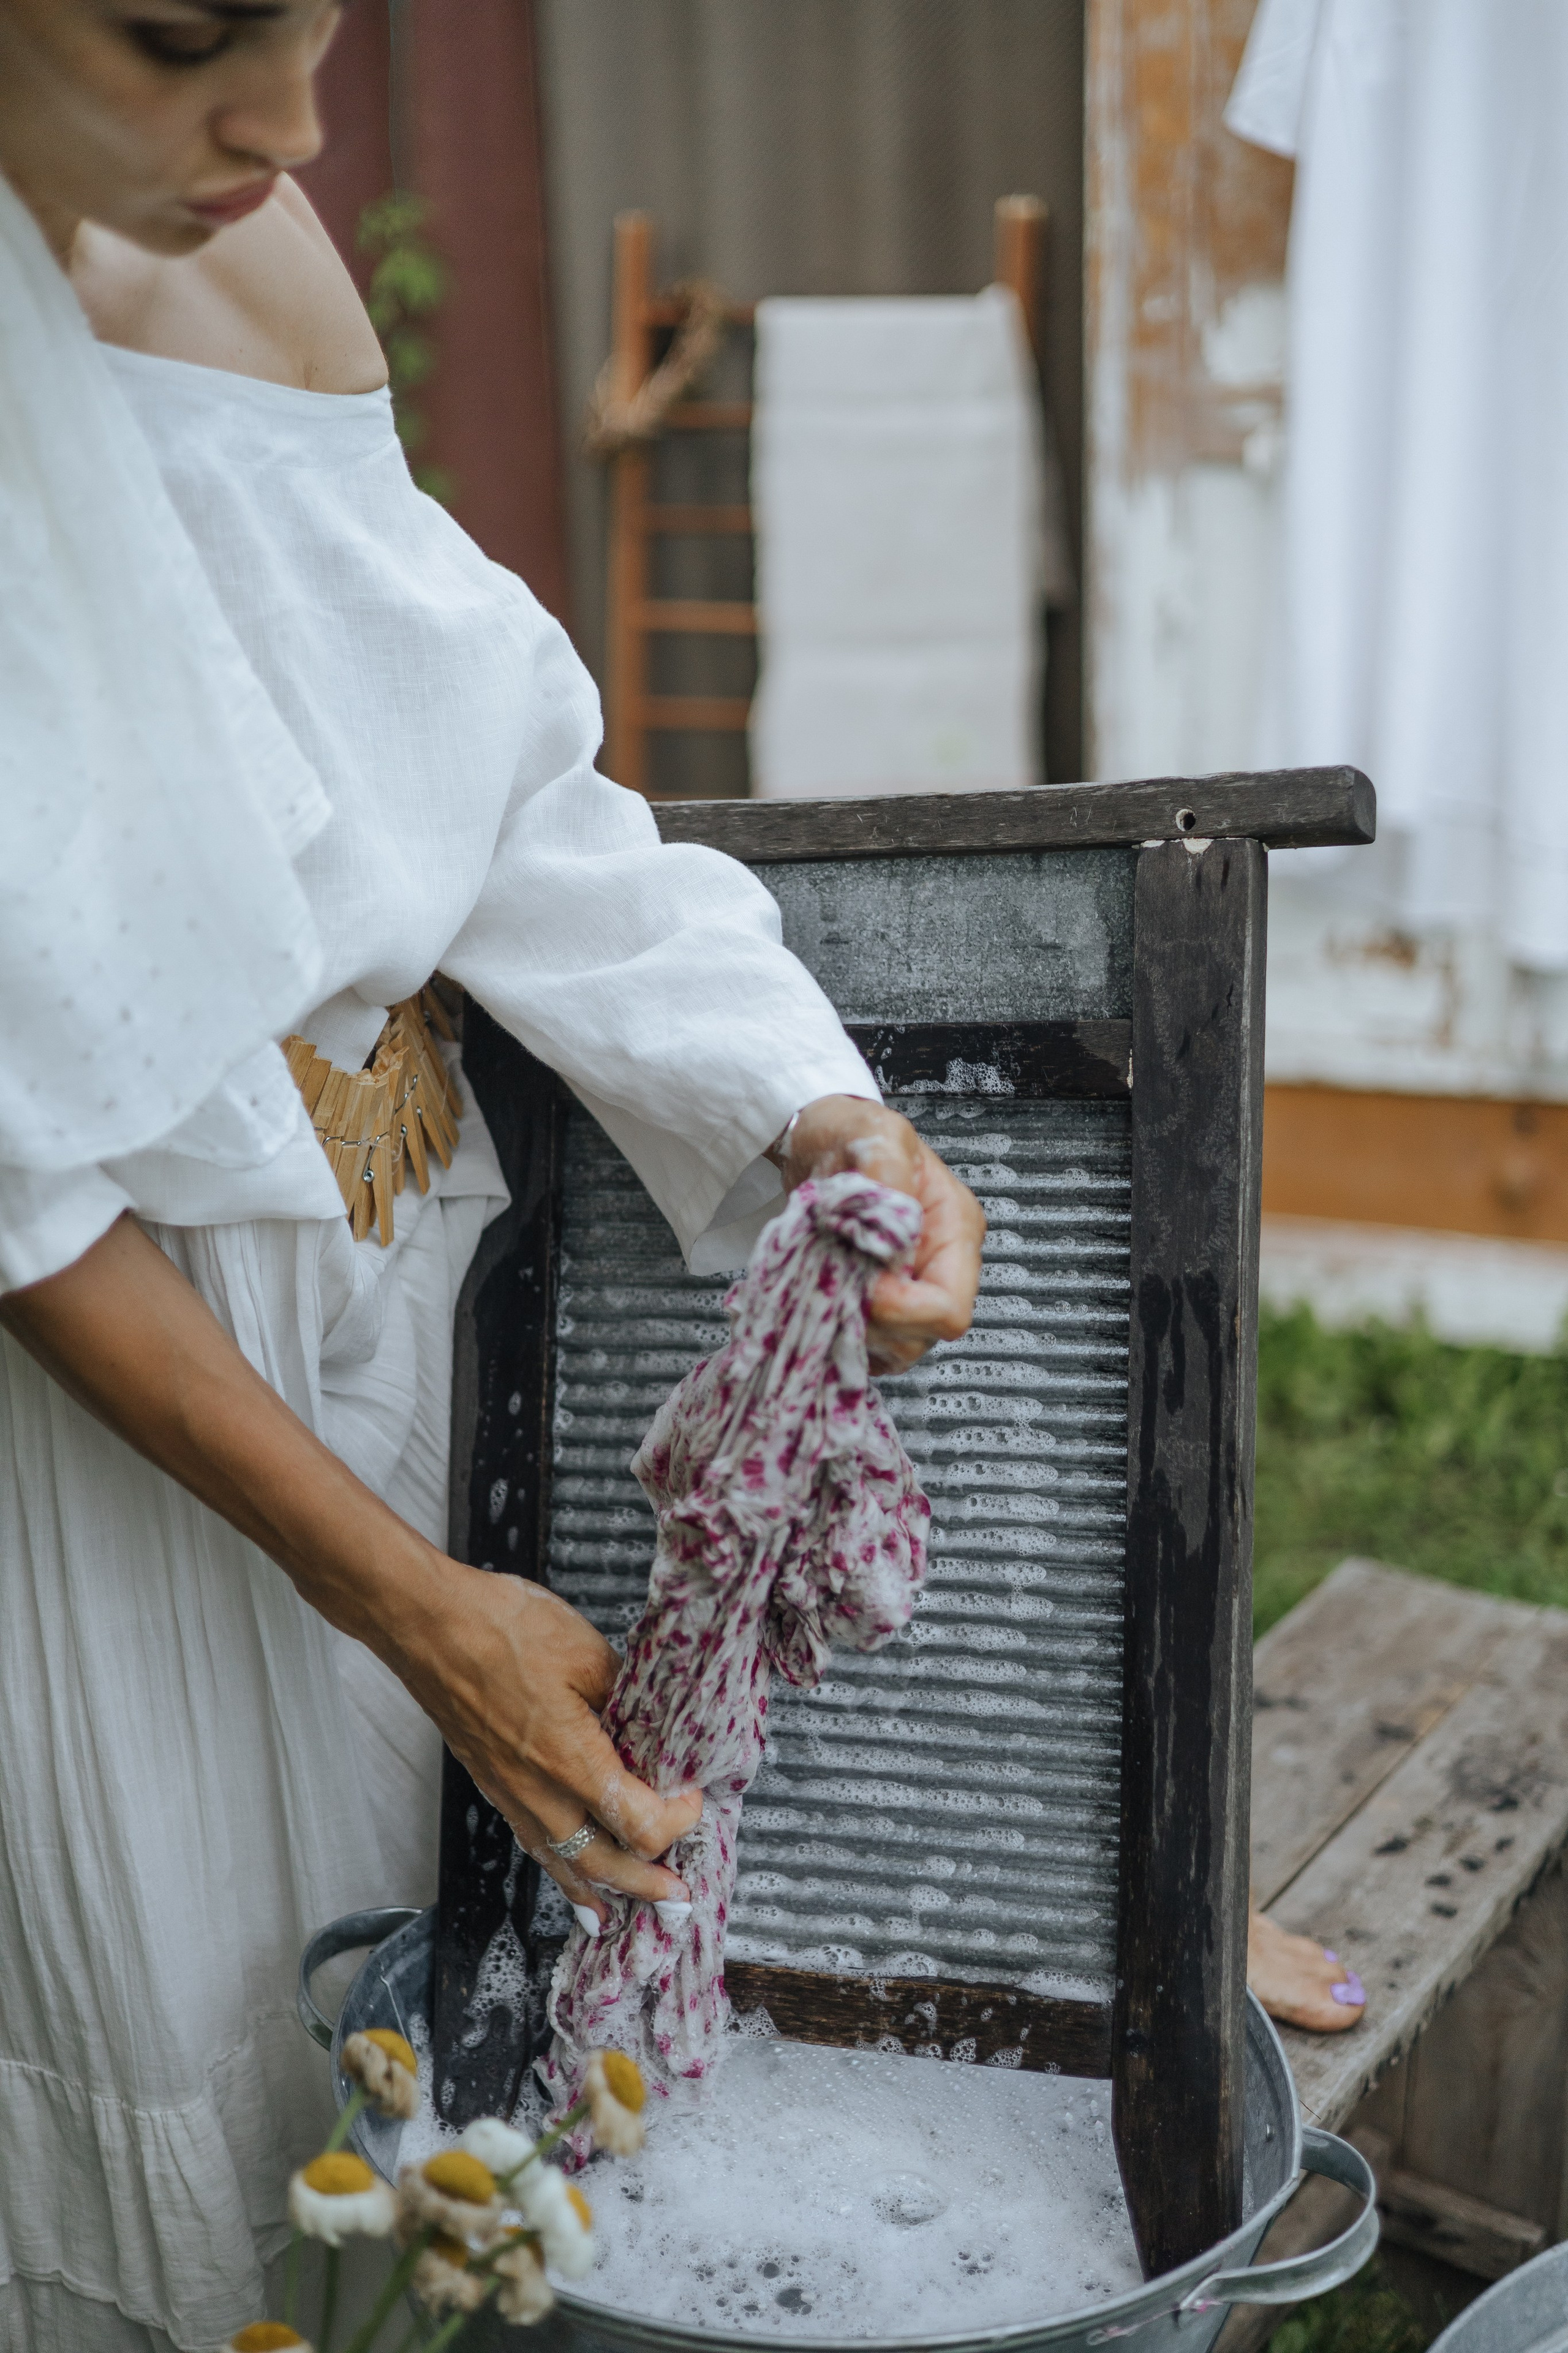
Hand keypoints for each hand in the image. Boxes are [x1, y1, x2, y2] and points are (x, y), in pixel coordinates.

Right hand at [397, 1568, 701, 1929]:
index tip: (693, 1795)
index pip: (641, 1824)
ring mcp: (512, 1795)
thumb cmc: (500, 1630)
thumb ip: (627, 1697)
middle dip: (648, 1885)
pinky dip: (561, 1873)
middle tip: (678, 1899)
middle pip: (606, 1865)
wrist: (429, 1627)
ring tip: (627, 1916)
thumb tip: (655, 1722)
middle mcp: (540, 1794)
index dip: (678, 1819)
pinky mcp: (495, 1785)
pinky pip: (535, 1846)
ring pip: (565, 1865)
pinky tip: (570, 1880)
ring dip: (603, 1892)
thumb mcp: (587, 1651)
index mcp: (571, 1763)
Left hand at [780, 1095, 985, 1373]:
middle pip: (922, 1335)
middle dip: (873, 1319)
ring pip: (894, 1346)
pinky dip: (842, 1332)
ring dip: (853, 1326)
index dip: (902, 1309)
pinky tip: (824, 1298)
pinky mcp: (883, 1302)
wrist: (822, 1139)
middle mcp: (941, 1265)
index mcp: (956, 1229)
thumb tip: (893, 1234)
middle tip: (833, 1281)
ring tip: (825, 1283)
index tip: (859, 1283)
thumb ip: (887, 1176)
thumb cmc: (851, 1131)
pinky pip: (870, 1343)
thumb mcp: (875, 1134)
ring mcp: (913, 1287)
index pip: (949, 1308)